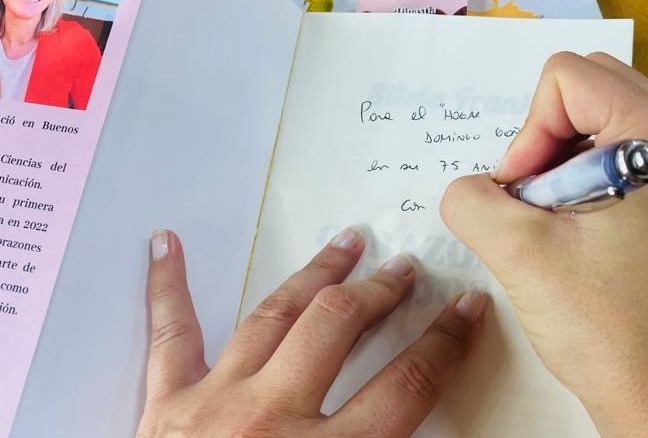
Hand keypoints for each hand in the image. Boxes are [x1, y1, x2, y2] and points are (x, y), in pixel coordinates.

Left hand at [136, 228, 485, 437]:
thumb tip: (417, 422)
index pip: (406, 385)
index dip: (446, 340)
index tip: (466, 307)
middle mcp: (269, 421)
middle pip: (338, 329)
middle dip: (379, 293)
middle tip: (403, 270)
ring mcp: (214, 404)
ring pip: (274, 314)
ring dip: (315, 274)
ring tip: (343, 244)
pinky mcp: (165, 405)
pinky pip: (170, 334)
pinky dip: (166, 285)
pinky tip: (165, 243)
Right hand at [440, 52, 647, 437]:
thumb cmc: (612, 332)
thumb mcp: (518, 254)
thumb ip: (470, 200)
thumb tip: (469, 188)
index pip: (569, 76)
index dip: (529, 131)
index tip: (525, 193)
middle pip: (592, 86)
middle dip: (545, 137)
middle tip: (534, 197)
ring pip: (605, 119)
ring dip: (561, 156)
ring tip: (552, 217)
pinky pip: (622, 153)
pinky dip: (584, 175)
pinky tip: (574, 229)